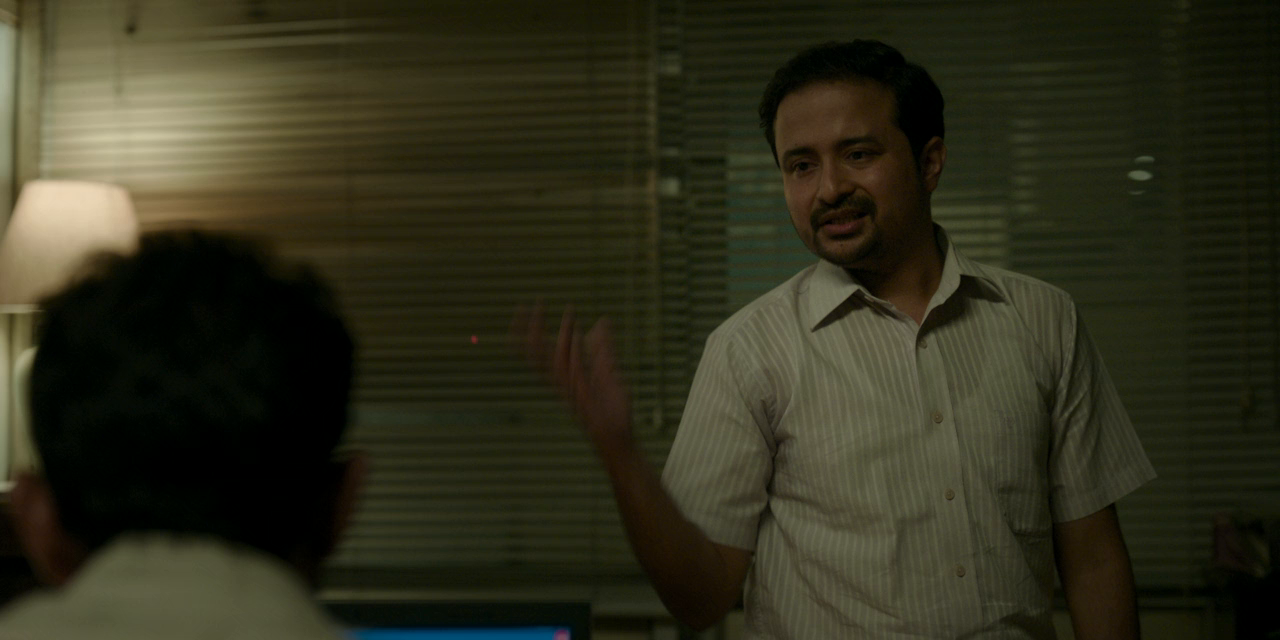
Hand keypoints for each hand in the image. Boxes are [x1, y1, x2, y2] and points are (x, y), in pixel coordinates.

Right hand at [514, 302, 635, 458]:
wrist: (618, 435)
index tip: (529, 305)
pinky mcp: (584, 396)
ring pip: (556, 359)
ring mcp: (571, 389)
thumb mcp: (608, 369)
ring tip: (570, 313)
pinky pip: (575, 372)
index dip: (530, 328)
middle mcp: (561, 382)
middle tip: (531, 305)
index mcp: (562, 375)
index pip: (539, 348)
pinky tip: (577, 333)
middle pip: (536, 353)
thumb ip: (603, 346)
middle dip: (532, 330)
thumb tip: (600, 321)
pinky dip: (575, 353)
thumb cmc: (611, 407)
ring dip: (563, 335)